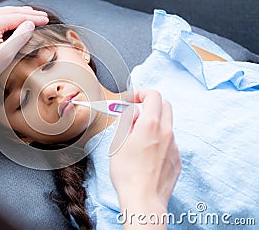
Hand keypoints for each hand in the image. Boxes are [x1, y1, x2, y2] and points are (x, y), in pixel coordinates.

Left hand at [0, 6, 48, 89]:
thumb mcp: (5, 55)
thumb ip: (19, 37)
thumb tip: (29, 24)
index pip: (18, 17)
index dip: (34, 18)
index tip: (46, 20)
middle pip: (9, 11)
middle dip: (27, 13)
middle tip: (41, 15)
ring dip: (15, 13)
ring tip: (27, 14)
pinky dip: (3, 17)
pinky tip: (7, 21)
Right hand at [110, 90, 180, 215]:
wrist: (143, 200)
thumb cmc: (127, 174)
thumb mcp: (117, 143)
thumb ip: (125, 121)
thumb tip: (131, 112)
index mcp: (149, 125)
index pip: (153, 96)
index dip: (141, 93)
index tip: (132, 100)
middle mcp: (166, 132)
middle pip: (165, 105)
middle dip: (151, 104)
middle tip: (136, 113)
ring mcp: (174, 146)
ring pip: (167, 124)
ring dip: (154, 123)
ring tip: (138, 140)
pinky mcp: (177, 159)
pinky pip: (169, 141)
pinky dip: (159, 140)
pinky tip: (147, 155)